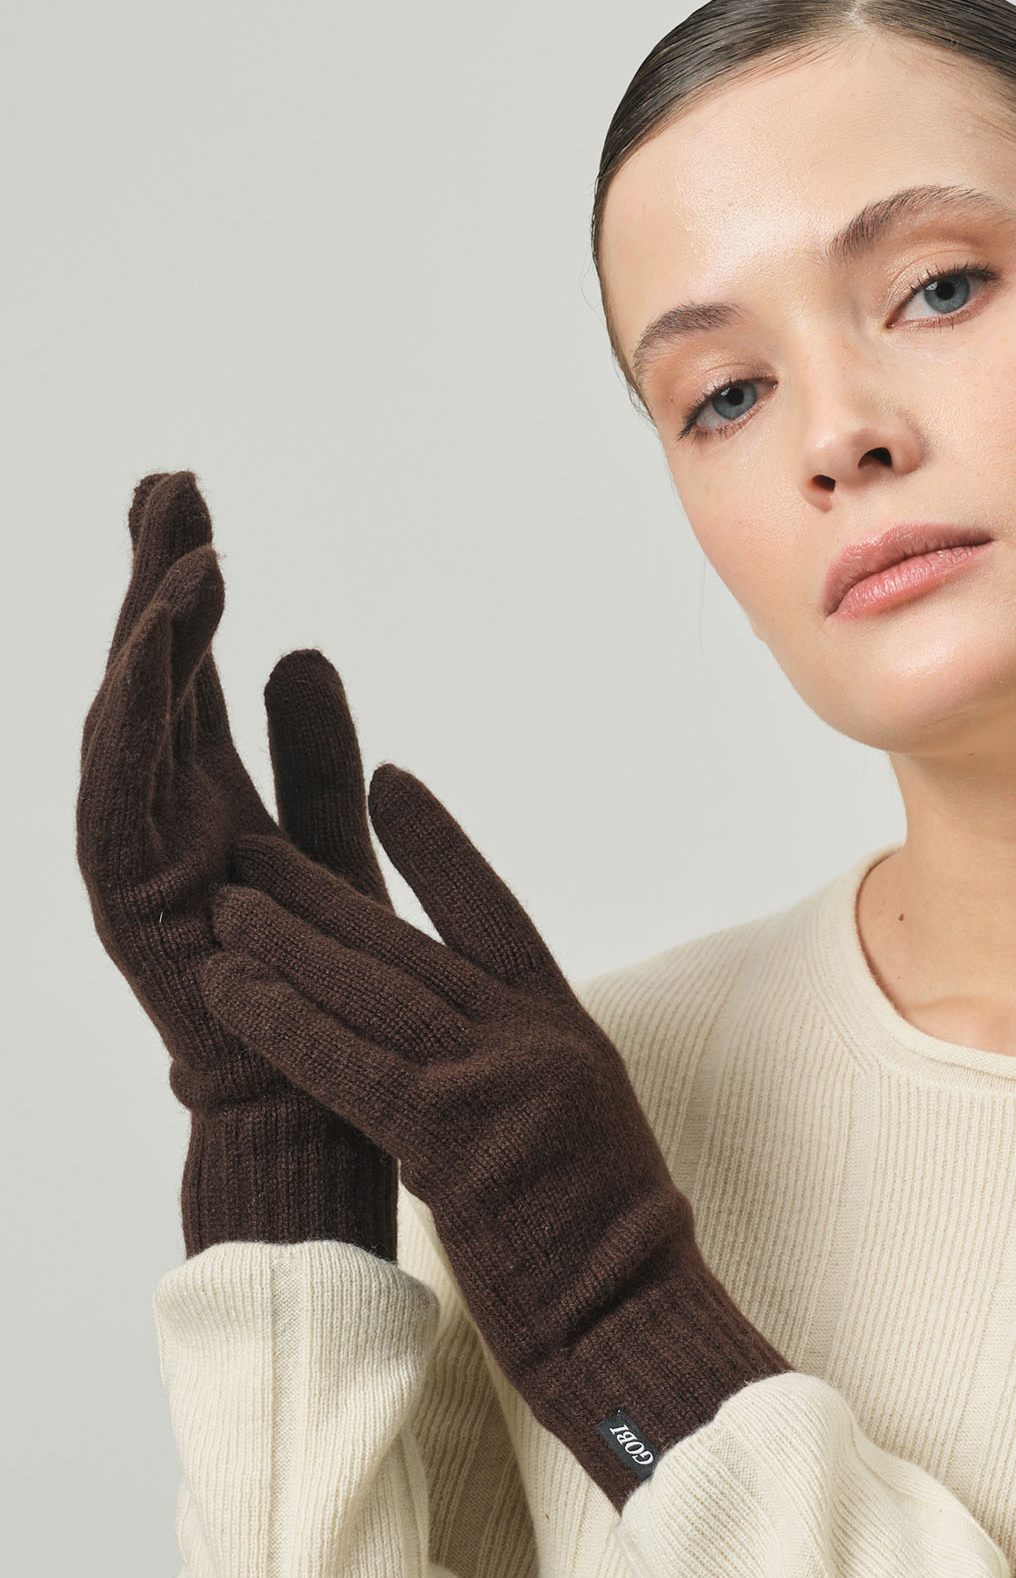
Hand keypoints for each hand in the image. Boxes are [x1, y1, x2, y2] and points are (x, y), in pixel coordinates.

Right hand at [76, 469, 398, 1256]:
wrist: (310, 1095)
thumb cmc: (325, 978)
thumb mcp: (331, 837)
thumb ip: (313, 753)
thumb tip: (302, 649)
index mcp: (199, 789)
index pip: (181, 665)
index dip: (180, 582)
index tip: (189, 494)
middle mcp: (154, 810)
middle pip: (144, 674)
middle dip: (152, 578)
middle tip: (169, 483)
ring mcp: (131, 850)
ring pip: (126, 719)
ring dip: (150, 634)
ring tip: (187, 552)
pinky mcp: (126, 894)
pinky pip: (122, 788)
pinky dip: (142, 716)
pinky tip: (164, 648)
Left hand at [199, 764, 789, 1507]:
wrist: (637, 1320)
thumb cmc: (609, 1251)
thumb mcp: (586, 1129)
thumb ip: (525, 1072)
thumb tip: (461, 1046)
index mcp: (569, 1030)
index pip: (494, 911)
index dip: (438, 846)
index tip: (388, 784)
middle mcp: (534, 1040)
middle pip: (409, 947)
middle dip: (323, 895)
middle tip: (256, 851)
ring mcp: (498, 1085)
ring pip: (372, 995)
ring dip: (286, 947)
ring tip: (226, 906)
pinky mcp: (454, 1142)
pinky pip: (349, 1068)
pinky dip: (285, 1025)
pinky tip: (233, 992)